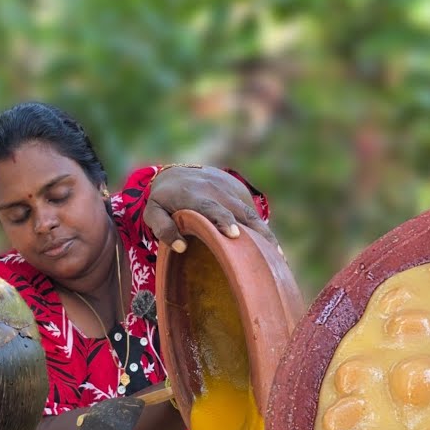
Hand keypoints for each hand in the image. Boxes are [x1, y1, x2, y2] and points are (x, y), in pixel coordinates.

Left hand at [142, 165, 273, 251]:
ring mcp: (230, 190)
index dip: (223, 220)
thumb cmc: (163, 200)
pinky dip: (263, 230)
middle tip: (268, 253)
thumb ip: (161, 228)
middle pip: (238, 211)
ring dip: (265, 233)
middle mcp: (216, 190)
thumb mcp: (152, 212)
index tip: (233, 235)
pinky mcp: (240, 193)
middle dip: (254, 231)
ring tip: (277, 256)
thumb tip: (180, 247)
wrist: (179, 174)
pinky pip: (253, 212)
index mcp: (193, 196)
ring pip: (250, 213)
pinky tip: (273, 251)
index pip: (211, 207)